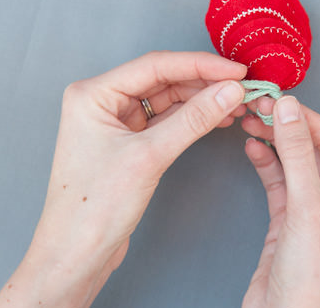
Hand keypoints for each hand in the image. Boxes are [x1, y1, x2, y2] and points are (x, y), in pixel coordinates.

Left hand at [0, 51, 247, 306]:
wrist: (77, 254)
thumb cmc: (94, 208)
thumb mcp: (149, 156)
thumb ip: (193, 119)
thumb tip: (230, 91)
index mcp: (94, 94)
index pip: (155, 65)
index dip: (200, 64)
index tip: (236, 71)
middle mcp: (102, 102)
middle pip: (162, 80)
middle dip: (204, 82)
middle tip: (242, 86)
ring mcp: (116, 123)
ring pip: (167, 100)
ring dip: (201, 101)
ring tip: (235, 102)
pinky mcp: (128, 143)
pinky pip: (165, 121)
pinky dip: (191, 119)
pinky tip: (217, 118)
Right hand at [241, 96, 319, 307]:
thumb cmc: (314, 281)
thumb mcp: (308, 208)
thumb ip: (297, 155)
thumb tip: (289, 110)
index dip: (305, 118)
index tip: (278, 100)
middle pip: (311, 148)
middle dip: (285, 126)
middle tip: (260, 107)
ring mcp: (313, 208)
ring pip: (292, 161)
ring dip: (273, 140)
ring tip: (252, 121)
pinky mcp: (289, 218)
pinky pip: (278, 180)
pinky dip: (265, 162)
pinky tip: (253, 147)